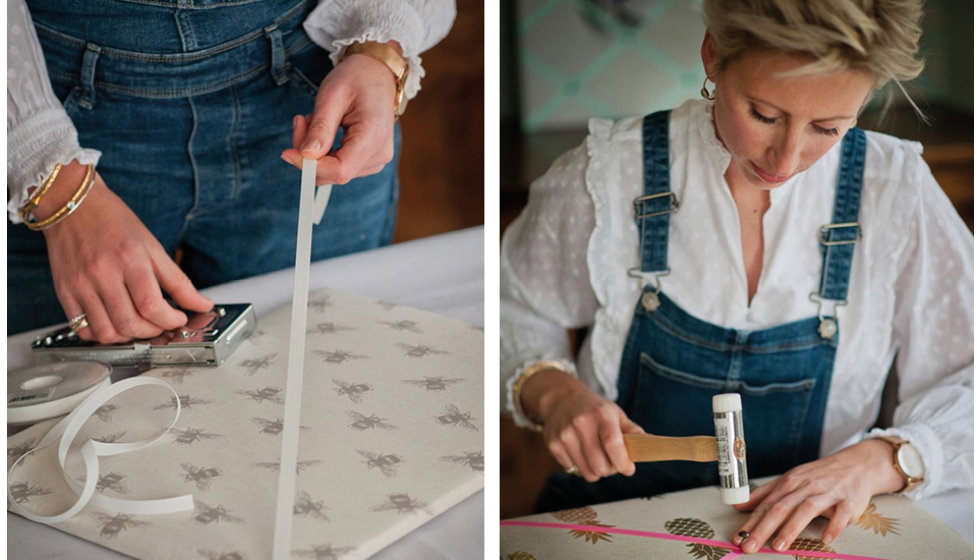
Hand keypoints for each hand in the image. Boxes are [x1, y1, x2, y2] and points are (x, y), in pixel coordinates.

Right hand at [40, 164, 212, 342]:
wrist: (73, 205)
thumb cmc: (114, 222)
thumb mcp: (153, 246)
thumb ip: (178, 281)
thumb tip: (202, 304)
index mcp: (130, 259)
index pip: (152, 305)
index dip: (171, 320)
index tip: (179, 319)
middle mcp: (102, 274)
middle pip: (130, 323)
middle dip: (154, 331)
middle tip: (162, 323)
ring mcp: (81, 285)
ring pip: (107, 332)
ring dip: (129, 337)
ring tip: (140, 326)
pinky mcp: (64, 292)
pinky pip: (83, 329)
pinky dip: (102, 335)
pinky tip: (114, 324)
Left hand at [280, 44, 399, 184]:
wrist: (377, 72)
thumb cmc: (356, 78)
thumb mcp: (332, 96)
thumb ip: (320, 128)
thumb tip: (306, 156)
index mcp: (373, 136)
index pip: (340, 170)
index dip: (310, 167)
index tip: (287, 152)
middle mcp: (379, 154)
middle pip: (334, 173)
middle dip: (309, 155)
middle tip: (300, 122)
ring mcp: (376, 160)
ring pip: (334, 172)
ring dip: (316, 152)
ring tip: (316, 120)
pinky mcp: (370, 160)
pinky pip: (339, 167)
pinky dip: (324, 152)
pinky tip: (325, 130)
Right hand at [521, 369, 643, 481]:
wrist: (561, 399)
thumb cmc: (594, 409)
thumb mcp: (616, 413)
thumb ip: (633, 432)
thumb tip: (649, 448)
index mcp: (602, 414)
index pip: (612, 444)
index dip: (622, 462)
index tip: (629, 469)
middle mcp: (581, 423)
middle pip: (600, 465)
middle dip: (611, 469)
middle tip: (612, 462)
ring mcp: (565, 435)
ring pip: (587, 472)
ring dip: (596, 471)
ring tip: (597, 458)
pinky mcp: (553, 444)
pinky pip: (573, 470)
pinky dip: (580, 467)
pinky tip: (581, 453)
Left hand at [731, 438, 904, 552]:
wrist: (856, 464)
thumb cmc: (818, 475)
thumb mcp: (790, 479)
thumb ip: (765, 494)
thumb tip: (738, 505)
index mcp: (789, 482)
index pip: (766, 504)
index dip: (751, 521)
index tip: (737, 538)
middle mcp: (806, 486)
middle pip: (781, 507)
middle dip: (763, 528)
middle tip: (749, 546)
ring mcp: (828, 493)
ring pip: (806, 509)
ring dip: (792, 528)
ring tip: (778, 546)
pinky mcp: (849, 501)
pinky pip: (841, 514)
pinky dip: (834, 526)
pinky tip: (825, 538)